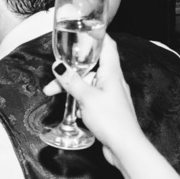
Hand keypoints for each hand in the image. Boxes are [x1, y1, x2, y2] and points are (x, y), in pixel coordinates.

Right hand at [43, 36, 143, 167]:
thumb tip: (58, 66)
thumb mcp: (86, 97)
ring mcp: (111, 94)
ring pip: (89, 83)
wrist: (125, 147)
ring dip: (73, 87)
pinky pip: (92, 97)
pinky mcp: (108, 108)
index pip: (107, 45)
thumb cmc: (111, 120)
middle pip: (91, 67)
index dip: (96, 36)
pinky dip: (80, 99)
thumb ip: (71, 81)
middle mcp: (113, 80)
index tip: (82, 31)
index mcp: (111, 72)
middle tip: (54, 77)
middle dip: (71, 70)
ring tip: (54, 95)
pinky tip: (73, 109)